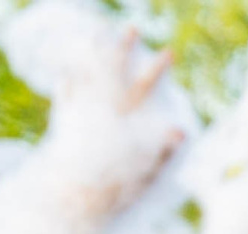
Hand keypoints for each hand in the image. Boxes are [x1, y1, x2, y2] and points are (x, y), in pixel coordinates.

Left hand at [39, 20, 185, 221]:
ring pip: (87, 71)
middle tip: (130, 28)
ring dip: (93, 51)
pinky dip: (66, 77)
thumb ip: (164, 147)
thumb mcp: (148, 167)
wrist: (77, 191)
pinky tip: (65, 69)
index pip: (146, 85)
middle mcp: (102, 106)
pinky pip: (65, 91)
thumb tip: (183, 130)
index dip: (158, 68)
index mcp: (125, 116)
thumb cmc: (116, 184)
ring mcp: (81, 108)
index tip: (169, 51)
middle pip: (114, 68)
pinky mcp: (65, 118)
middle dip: (123, 46)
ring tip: (95, 35)